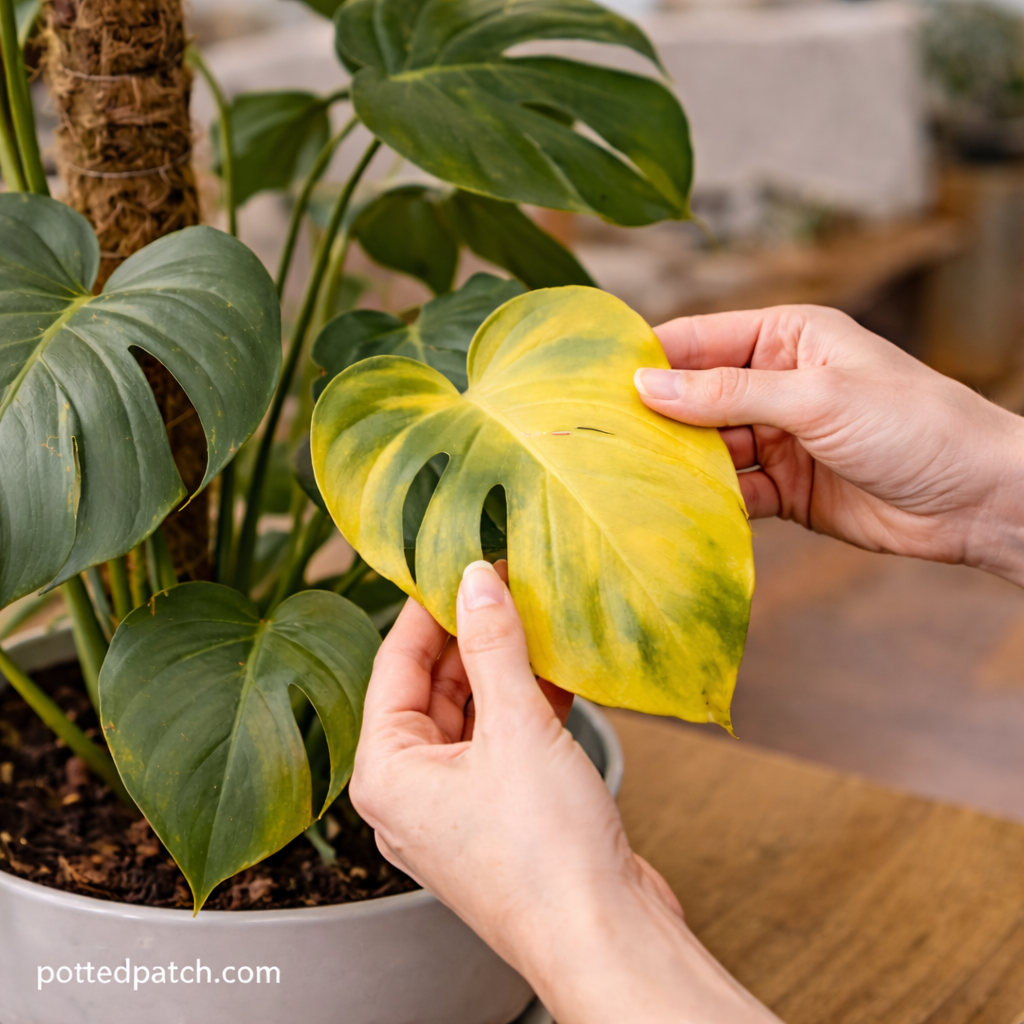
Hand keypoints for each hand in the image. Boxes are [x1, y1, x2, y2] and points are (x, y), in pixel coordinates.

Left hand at [351, 560, 778, 1023]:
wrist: (606, 938)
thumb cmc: (546, 853)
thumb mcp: (517, 728)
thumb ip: (494, 646)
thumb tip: (475, 580)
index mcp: (387, 773)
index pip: (395, 665)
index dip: (427, 610)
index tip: (454, 563)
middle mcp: (412, 792)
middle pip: (432, 689)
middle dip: (469, 634)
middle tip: (502, 581)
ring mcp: (457, 807)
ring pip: (472, 715)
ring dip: (503, 668)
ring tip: (532, 613)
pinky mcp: (501, 816)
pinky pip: (503, 742)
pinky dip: (525, 705)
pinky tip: (557, 669)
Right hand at [635, 306, 1023, 584]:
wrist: (977, 500)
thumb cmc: (914, 425)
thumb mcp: (816, 397)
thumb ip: (727, 393)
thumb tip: (646, 386)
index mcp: (786, 337)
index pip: (698, 339)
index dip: (648, 358)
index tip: (592, 380)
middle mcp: (776, 383)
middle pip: (694, 397)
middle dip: (654, 419)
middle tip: (597, 439)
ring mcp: (779, 437)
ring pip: (707, 448)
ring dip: (676, 464)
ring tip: (626, 479)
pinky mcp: (785, 488)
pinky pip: (731, 491)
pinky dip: (707, 501)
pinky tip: (675, 511)